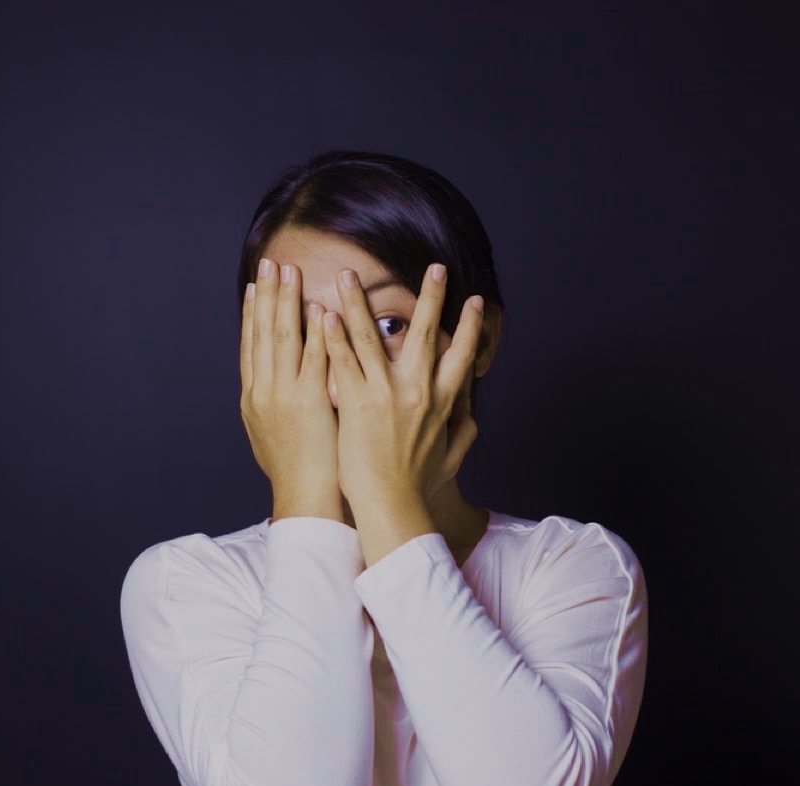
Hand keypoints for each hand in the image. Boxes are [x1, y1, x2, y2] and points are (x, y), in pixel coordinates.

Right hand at [239, 258, 341, 521]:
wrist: (305, 499)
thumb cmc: (297, 472)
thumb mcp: (272, 434)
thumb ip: (273, 404)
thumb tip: (271, 385)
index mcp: (253, 399)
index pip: (251, 345)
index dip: (254, 313)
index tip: (257, 285)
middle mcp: (264, 392)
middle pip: (263, 334)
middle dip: (268, 295)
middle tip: (271, 263)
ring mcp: (285, 395)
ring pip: (284, 339)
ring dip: (287, 302)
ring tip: (291, 273)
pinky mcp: (310, 401)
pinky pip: (314, 358)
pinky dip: (316, 332)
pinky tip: (321, 308)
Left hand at [322, 263, 484, 510]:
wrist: (390, 503)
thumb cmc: (419, 485)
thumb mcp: (452, 457)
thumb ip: (464, 432)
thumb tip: (471, 417)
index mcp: (443, 401)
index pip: (462, 354)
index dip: (471, 325)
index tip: (475, 300)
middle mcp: (417, 389)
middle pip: (426, 332)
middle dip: (431, 296)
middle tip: (435, 268)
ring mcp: (385, 392)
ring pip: (372, 336)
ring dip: (359, 301)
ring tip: (348, 275)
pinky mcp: (356, 401)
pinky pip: (342, 360)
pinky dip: (333, 335)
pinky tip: (324, 313)